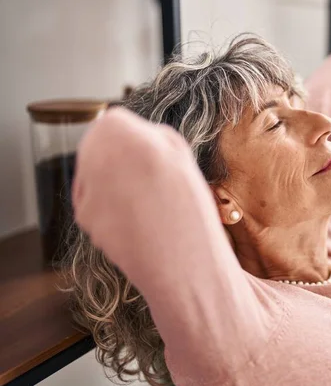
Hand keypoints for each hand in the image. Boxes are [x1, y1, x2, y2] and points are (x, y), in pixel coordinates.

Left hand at [73, 108, 210, 267]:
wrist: (187, 265)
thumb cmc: (190, 210)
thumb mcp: (179, 153)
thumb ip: (148, 133)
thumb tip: (122, 130)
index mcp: (120, 135)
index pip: (112, 120)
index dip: (134, 136)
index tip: (149, 151)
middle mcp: (93, 160)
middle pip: (97, 147)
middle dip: (119, 159)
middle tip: (150, 178)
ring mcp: (85, 193)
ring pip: (95, 177)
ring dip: (115, 185)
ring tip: (150, 204)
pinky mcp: (85, 223)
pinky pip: (96, 206)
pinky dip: (113, 212)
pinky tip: (139, 223)